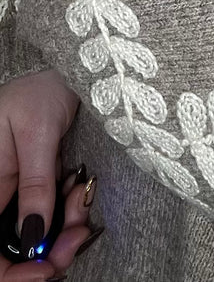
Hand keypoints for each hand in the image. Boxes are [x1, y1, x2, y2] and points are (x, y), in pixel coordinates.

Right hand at [0, 70, 93, 279]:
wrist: (62, 70)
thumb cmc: (39, 91)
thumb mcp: (37, 135)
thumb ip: (35, 185)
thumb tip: (32, 237)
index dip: (11, 274)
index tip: (46, 269)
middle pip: (16, 248)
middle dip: (50, 251)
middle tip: (79, 233)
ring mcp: (17, 195)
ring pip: (38, 234)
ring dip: (65, 227)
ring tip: (82, 195)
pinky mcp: (36, 189)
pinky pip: (52, 214)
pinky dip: (71, 209)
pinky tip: (81, 188)